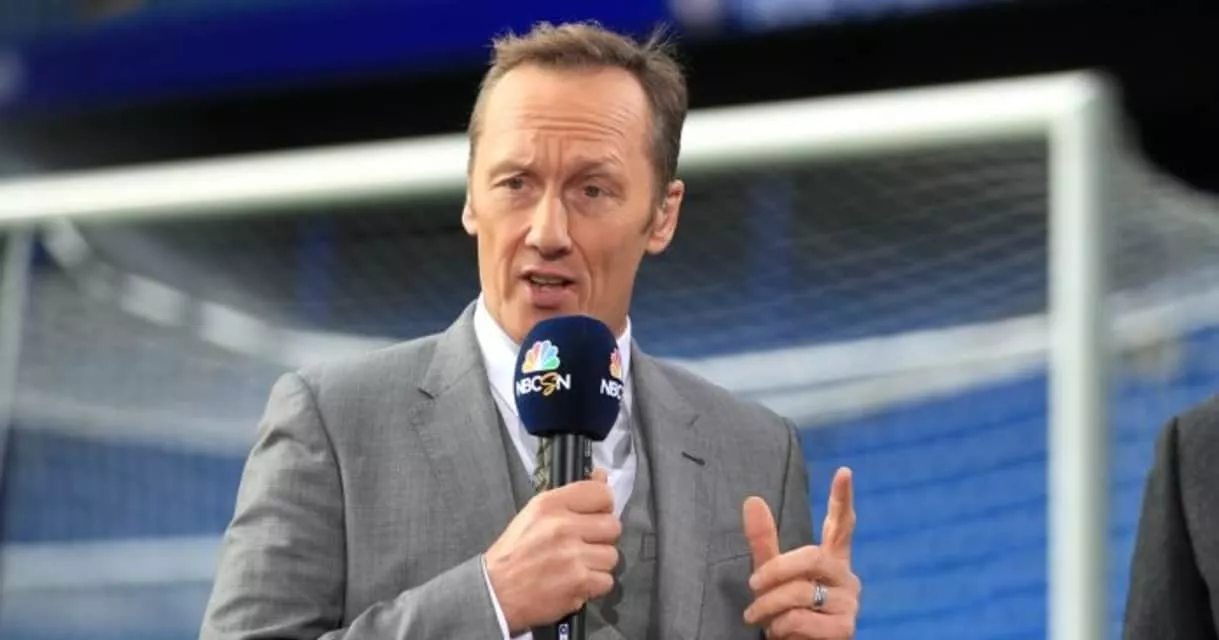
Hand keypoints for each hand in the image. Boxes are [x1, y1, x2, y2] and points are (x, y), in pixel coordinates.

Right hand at [485, 467, 620, 633]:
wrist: (496, 593)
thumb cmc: (515, 553)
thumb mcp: (535, 514)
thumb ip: (571, 496)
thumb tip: (602, 475)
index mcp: (549, 504)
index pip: (601, 493)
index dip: (604, 506)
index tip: (596, 515)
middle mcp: (563, 526)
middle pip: (612, 526)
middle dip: (601, 538)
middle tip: (584, 546)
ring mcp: (573, 555)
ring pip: (612, 556)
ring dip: (598, 564)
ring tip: (577, 567)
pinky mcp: (579, 582)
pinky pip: (607, 581)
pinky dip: (594, 585)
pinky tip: (576, 583)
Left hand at [742, 467, 860, 638]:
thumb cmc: (785, 611)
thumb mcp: (770, 575)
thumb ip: (764, 542)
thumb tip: (752, 500)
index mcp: (832, 560)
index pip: (841, 525)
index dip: (842, 499)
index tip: (844, 471)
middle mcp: (846, 577)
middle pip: (812, 557)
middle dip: (775, 571)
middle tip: (753, 586)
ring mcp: (849, 604)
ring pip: (801, 592)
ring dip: (770, 607)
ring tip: (762, 619)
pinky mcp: (844, 629)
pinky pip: (801, 619)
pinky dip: (781, 628)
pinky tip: (783, 633)